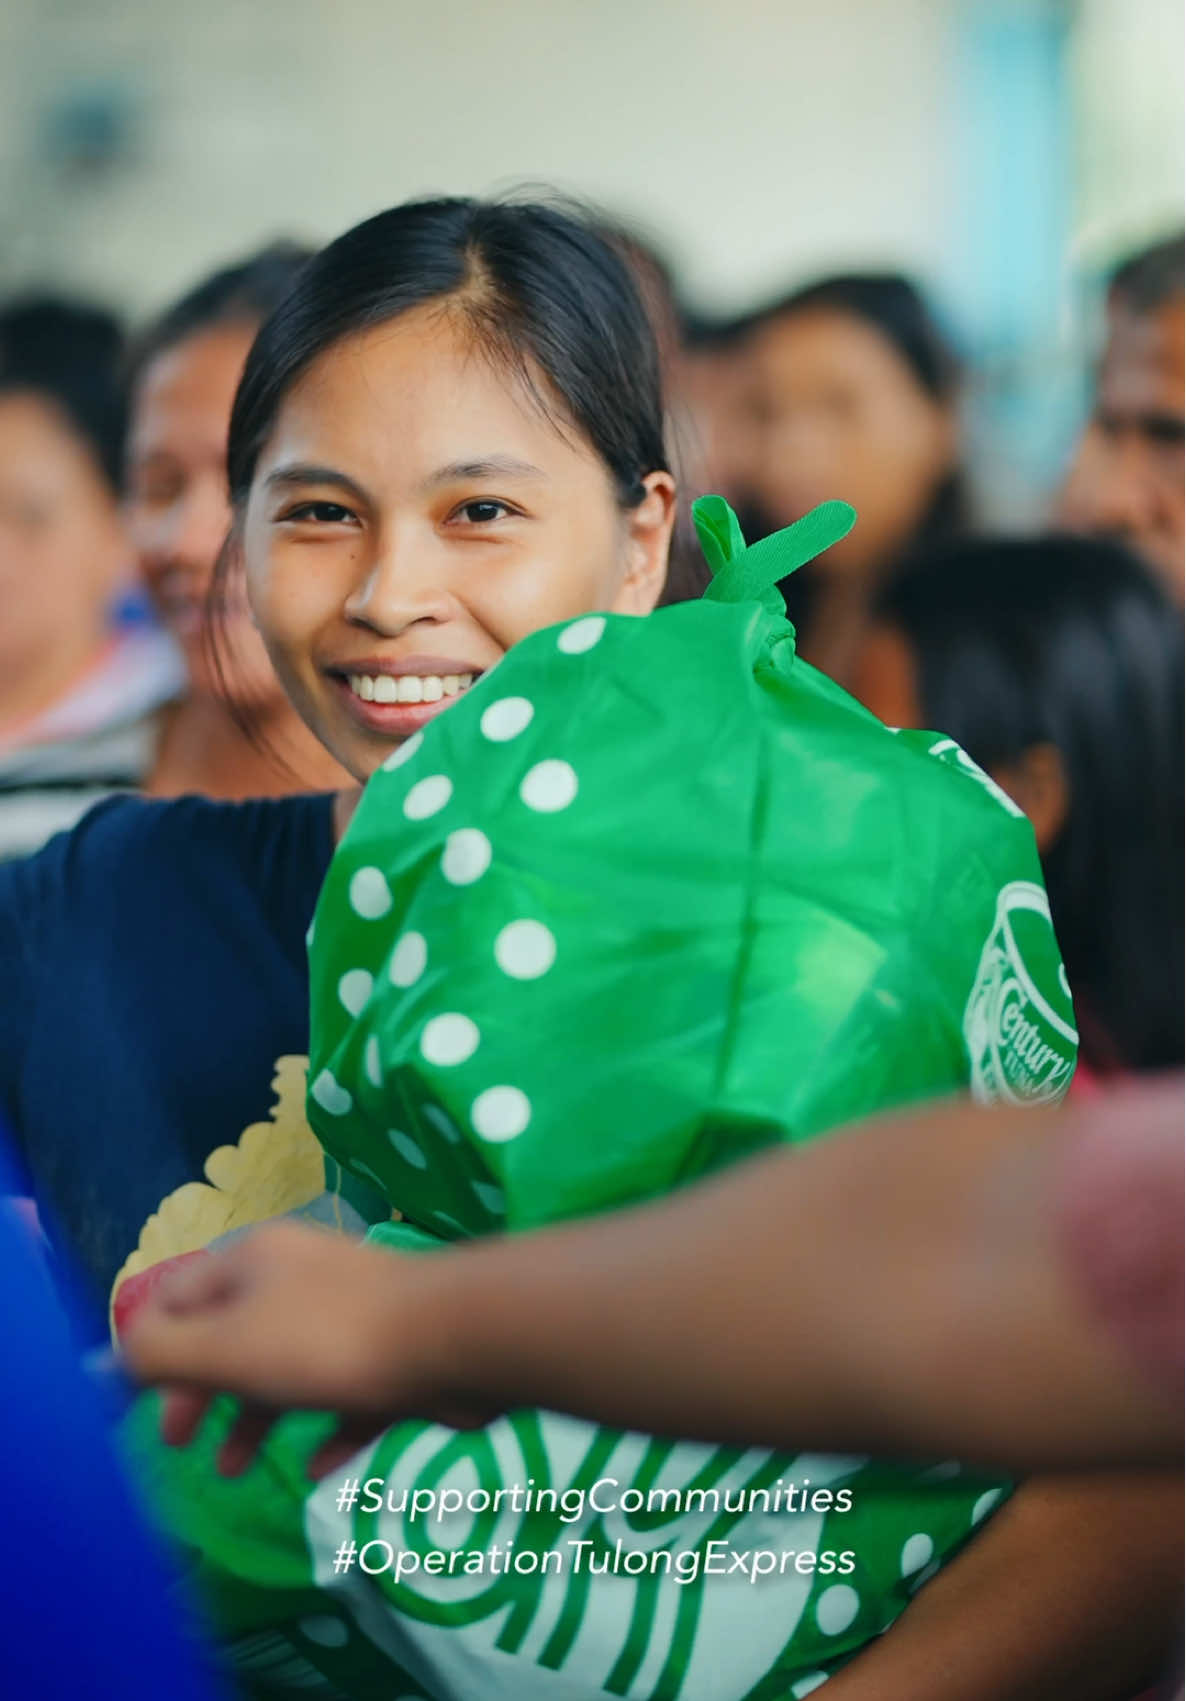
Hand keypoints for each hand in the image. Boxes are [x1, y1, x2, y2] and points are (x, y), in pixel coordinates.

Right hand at [121, 1219, 496, 1478]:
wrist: (454, 1337)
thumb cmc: (326, 1340)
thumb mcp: (225, 1347)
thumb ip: (161, 1354)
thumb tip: (106, 1360)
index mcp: (253, 1262)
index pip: (179, 1295)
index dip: (149, 1348)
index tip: (133, 1408)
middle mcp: (299, 1279)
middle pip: (232, 1334)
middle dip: (201, 1390)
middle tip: (179, 1444)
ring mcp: (352, 1315)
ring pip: (287, 1368)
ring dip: (255, 1419)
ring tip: (238, 1472)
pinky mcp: (395, 1356)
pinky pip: (348, 1397)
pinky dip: (328, 1432)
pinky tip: (318, 1469)